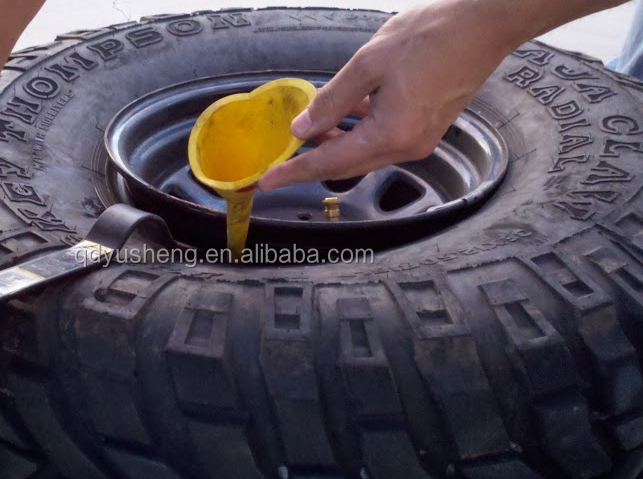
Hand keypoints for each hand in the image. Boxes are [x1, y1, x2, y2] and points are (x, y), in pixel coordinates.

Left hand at [259, 1, 511, 189]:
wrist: (483, 25)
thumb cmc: (432, 36)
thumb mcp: (369, 64)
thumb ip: (331, 101)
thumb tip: (302, 127)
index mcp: (391, 134)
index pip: (330, 162)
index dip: (294, 172)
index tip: (267, 181)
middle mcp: (407, 146)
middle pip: (346, 165)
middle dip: (311, 162)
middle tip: (280, 160)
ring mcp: (419, 140)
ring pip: (364, 153)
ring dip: (334, 145)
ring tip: (307, 130)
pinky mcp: (426, 128)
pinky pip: (382, 140)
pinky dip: (358, 132)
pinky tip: (345, 113)